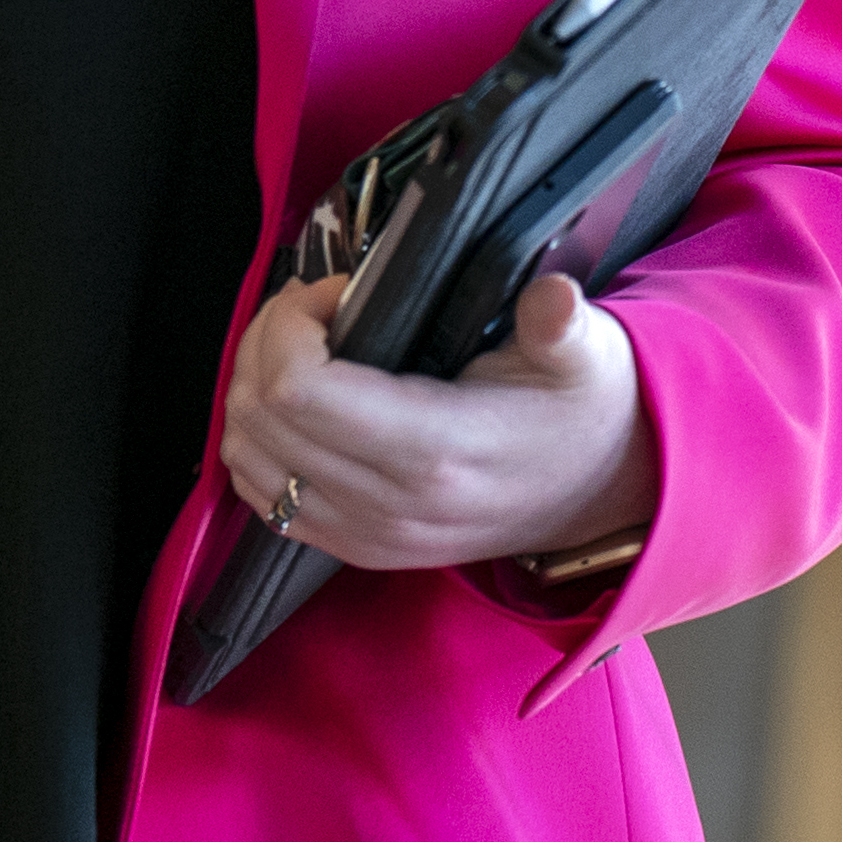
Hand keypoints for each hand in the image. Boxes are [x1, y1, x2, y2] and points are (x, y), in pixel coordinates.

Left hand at [213, 271, 654, 577]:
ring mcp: (364, 534)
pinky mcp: (353, 547)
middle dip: (265, 341)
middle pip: (259, 415)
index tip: (334, 293)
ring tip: (300, 346)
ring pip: (245, 455)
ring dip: (251, 387)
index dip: (291, 324)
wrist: (596, 496)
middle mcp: (388, 504)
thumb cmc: (581, 414)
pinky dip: (256, 439)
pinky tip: (296, 399)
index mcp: (435, 450)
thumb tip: (553, 296)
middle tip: (312, 308)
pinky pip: (261, 495)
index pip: (300, 389)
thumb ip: (561, 324)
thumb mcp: (587, 357)